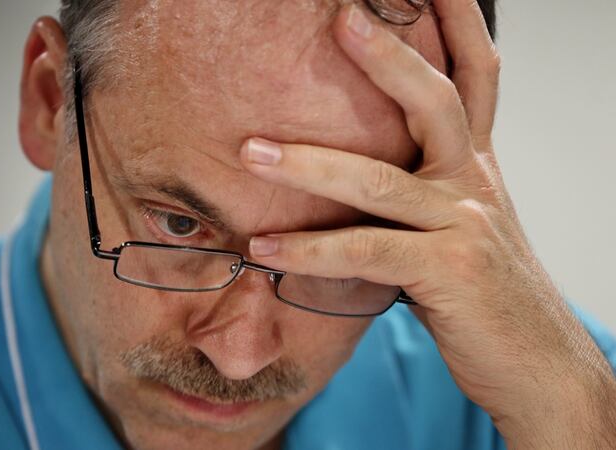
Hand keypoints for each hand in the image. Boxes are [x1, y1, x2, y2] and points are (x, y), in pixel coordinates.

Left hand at [239, 1, 615, 446]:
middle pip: (436, 100)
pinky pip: (365, 250)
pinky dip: (309, 250)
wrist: (536, 363)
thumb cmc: (483, 292)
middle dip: (388, 55)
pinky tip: (264, 248)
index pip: (475, 77)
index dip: (459, 22)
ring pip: (379, 179)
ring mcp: (462, 224)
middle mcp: (473, 182)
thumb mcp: (455, 227)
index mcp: (474, 165)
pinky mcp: (446, 270)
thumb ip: (414, 195)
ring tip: (251, 152)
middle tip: (339, 18)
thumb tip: (349, 180)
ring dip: (308, 163)